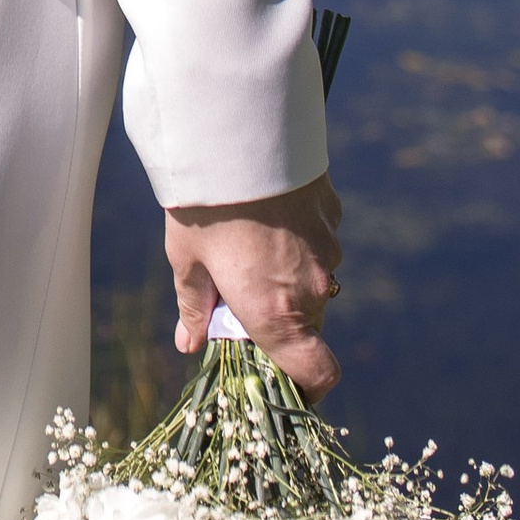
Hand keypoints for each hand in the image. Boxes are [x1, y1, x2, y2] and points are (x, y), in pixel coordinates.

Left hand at [164, 172, 341, 401]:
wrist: (235, 132)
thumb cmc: (203, 204)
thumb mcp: (187, 258)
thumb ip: (194, 307)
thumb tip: (190, 343)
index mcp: (276, 312)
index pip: (317, 374)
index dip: (306, 387)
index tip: (284, 382)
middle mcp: (313, 288)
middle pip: (308, 325)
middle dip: (280, 319)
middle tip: (239, 290)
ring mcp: (329, 249)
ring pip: (314, 281)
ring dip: (288, 276)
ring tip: (247, 240)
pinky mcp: (332, 214)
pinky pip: (319, 241)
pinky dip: (298, 239)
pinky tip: (266, 211)